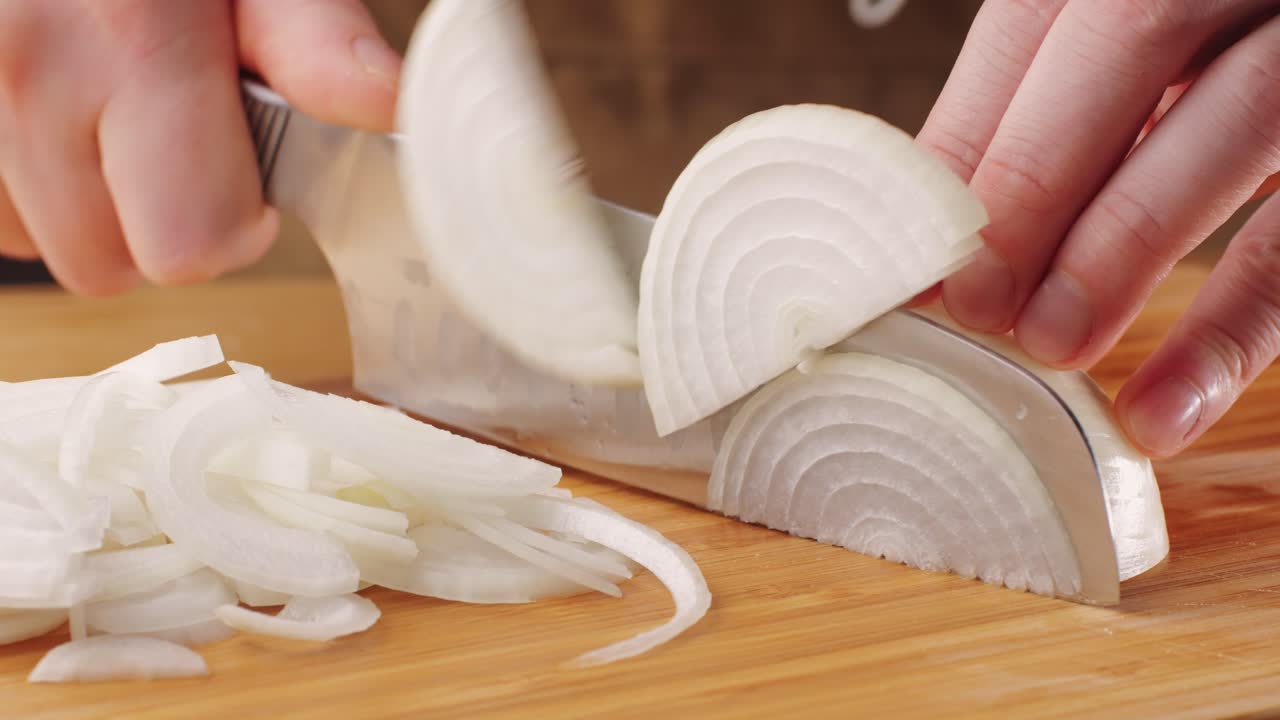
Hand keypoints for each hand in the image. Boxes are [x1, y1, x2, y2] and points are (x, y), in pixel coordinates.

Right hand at [0, 0, 400, 293]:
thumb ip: (313, 41)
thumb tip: (385, 103)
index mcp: (133, 42)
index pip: (189, 245)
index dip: (234, 224)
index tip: (243, 170)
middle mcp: (25, 71)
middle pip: (105, 268)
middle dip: (155, 221)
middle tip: (174, 136)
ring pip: (39, 245)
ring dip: (87, 203)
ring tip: (111, 110)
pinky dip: (30, 181)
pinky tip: (62, 116)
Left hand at [916, 0, 1279, 457]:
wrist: (1276, 35)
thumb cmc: (1198, 61)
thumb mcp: (1112, 55)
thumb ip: (1041, 113)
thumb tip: (933, 246)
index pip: (1033, 19)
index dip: (966, 139)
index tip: (916, 256)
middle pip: (1128, 38)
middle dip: (1035, 181)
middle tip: (979, 305)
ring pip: (1235, 113)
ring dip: (1124, 243)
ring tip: (1051, 345)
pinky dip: (1234, 330)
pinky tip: (1164, 408)